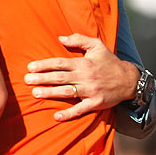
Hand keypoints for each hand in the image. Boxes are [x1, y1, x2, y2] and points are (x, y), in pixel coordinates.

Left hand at [24, 34, 139, 120]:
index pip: (60, 63)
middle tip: (26, 80)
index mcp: (83, 63)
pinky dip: (69, 114)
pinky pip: (80, 109)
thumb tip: (60, 38)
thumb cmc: (109, 62)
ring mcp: (90, 91)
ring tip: (35, 93)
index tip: (30, 67)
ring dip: (50, 93)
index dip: (44, 65)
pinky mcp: (96, 103)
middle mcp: (85, 76)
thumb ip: (78, 39)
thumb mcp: (97, 45)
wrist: (129, 80)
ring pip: (66, 92)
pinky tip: (56, 116)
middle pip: (60, 77)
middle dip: (42, 78)